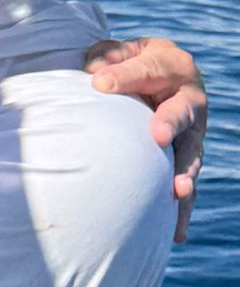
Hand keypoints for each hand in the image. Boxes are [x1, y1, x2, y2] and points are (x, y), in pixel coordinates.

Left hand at [86, 37, 204, 243]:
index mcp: (173, 65)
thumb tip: (94, 76)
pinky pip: (184, 185)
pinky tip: (176, 234)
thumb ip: (106, 58)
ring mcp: (191, 133)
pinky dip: (181, 210)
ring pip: (191, 154)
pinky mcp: (185, 159)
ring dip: (184, 173)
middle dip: (171, 123)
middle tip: (158, 136)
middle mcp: (190, 99)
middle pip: (182, 111)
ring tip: (178, 192)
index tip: (97, 84)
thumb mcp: (116, 52)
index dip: (125, 77)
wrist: (154, 76)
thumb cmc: (127, 63)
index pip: (148, 70)